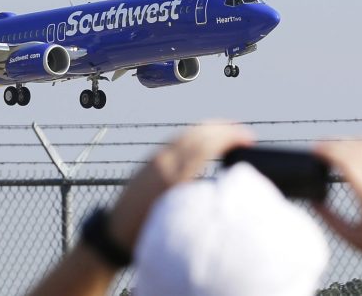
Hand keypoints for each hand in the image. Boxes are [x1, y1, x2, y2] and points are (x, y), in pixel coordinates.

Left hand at [108, 122, 253, 251]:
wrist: (113, 231)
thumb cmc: (146, 233)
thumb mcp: (177, 219)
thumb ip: (199, 201)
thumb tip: (225, 188)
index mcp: (172, 177)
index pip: (205, 145)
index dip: (229, 137)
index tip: (249, 139)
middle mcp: (163, 162)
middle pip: (197, 134)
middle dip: (224, 129)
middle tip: (245, 133)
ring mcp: (155, 159)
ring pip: (186, 134)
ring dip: (210, 128)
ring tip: (230, 131)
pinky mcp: (149, 161)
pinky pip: (177, 140)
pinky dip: (195, 134)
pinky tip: (204, 138)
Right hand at [314, 140, 361, 271]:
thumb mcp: (354, 239)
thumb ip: (331, 220)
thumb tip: (314, 202)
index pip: (346, 161)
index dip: (327, 151)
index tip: (314, 149)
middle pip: (358, 149)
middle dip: (335, 142)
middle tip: (320, 145)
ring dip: (353, 140)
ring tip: (339, 144)